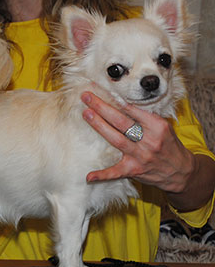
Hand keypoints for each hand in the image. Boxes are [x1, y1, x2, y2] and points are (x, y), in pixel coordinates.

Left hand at [81, 91, 195, 193]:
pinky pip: (115, 173)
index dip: (115, 98)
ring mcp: (140, 156)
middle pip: (121, 121)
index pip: (132, 109)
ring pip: (116, 139)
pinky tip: (89, 176)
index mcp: (156, 125)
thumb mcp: (162, 127)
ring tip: (86, 114)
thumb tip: (121, 104)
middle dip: (102, 107)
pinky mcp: (134, 170)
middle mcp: (149, 140)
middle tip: (87, 97)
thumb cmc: (168, 145)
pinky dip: (102, 175)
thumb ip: (144, 117)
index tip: (101, 90)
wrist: (180, 171)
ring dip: (99, 126)